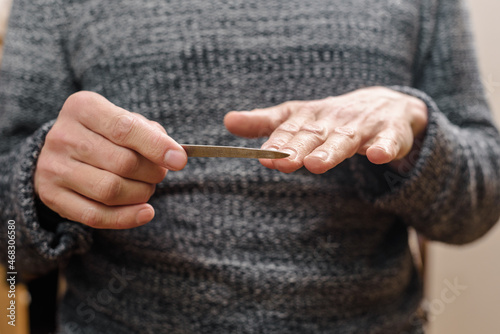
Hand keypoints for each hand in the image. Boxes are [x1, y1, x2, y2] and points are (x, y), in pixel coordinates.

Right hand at [34, 91, 187, 228]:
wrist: (63, 150)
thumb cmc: (104, 134)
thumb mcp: (124, 120)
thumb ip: (150, 133)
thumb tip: (175, 155)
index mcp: (83, 108)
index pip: (124, 129)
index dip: (156, 147)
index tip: (180, 160)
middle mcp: (63, 136)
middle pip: (122, 163)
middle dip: (152, 172)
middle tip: (159, 174)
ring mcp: (53, 167)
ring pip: (110, 191)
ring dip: (141, 193)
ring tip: (147, 188)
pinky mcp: (52, 195)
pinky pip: (95, 215)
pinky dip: (127, 218)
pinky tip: (146, 212)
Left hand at [224, 87, 427, 173]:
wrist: (385, 104)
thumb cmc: (332, 117)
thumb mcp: (298, 117)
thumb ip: (266, 123)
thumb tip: (228, 121)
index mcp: (310, 116)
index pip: (290, 129)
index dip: (277, 142)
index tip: (263, 156)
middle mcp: (333, 119)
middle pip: (313, 135)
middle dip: (297, 148)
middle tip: (282, 163)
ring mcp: (362, 125)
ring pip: (345, 139)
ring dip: (331, 151)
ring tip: (316, 164)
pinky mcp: (390, 132)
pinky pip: (388, 140)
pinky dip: (384, 147)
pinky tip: (377, 156)